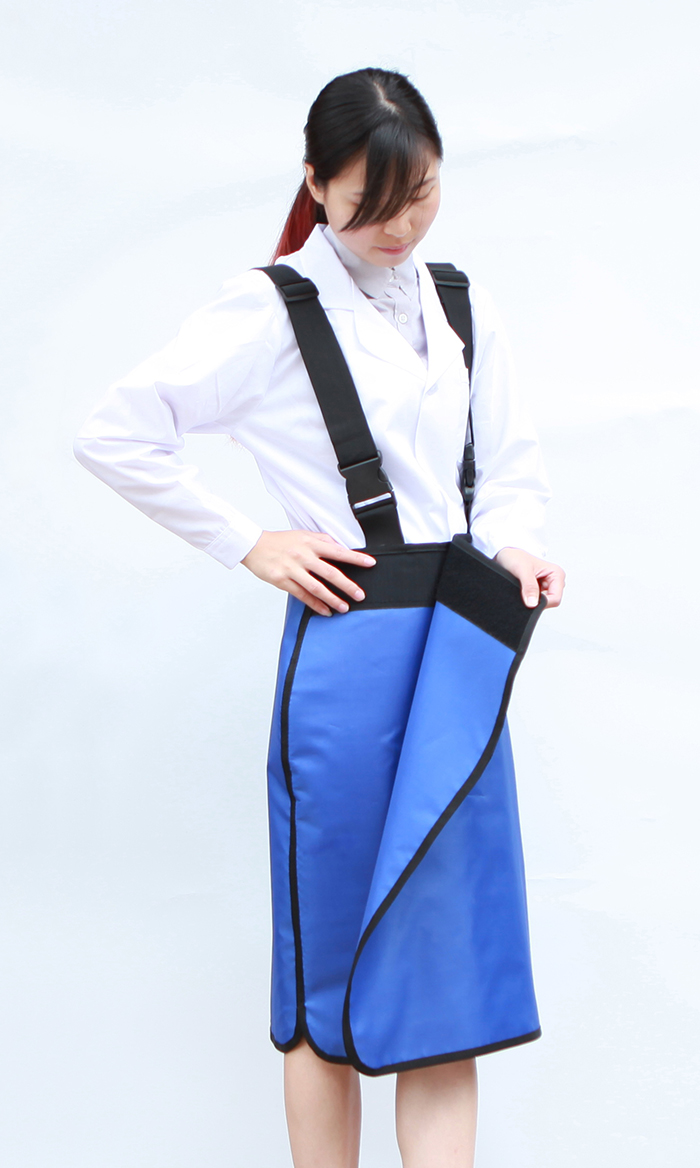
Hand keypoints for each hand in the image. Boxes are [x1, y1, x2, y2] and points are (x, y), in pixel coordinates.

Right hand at [241, 530, 375, 616]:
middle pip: (330, 573)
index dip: (356, 558)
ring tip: (344, 607)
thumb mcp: (303, 535)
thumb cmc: (280, 541)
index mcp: (311, 543)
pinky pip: (302, 595)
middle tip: (360, 595)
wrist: (253, 545)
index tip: (371, 563)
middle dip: (347, 585)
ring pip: (317, 587)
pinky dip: (315, 604)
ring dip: (332, 599)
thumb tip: (340, 547)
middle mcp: (303, 556)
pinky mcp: (282, 580)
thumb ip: (322, 540)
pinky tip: (325, 610)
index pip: (338, 551)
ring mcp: (292, 569)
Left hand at [494, 547, 564, 608]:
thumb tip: (533, 603)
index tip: (529, 600)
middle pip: (550, 602)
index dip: (542, 603)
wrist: (506, 555)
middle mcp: (554, 581)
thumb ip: (529, 587)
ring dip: (531, 599)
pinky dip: (528, 598)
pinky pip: (535, 601)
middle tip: (523, 591)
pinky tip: (522, 590)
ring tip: (522, 588)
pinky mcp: (539, 589)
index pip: (555, 599)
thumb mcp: (522, 570)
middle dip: (536, 601)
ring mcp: (547, 586)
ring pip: (542, 603)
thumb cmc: (515, 557)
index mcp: (557, 574)